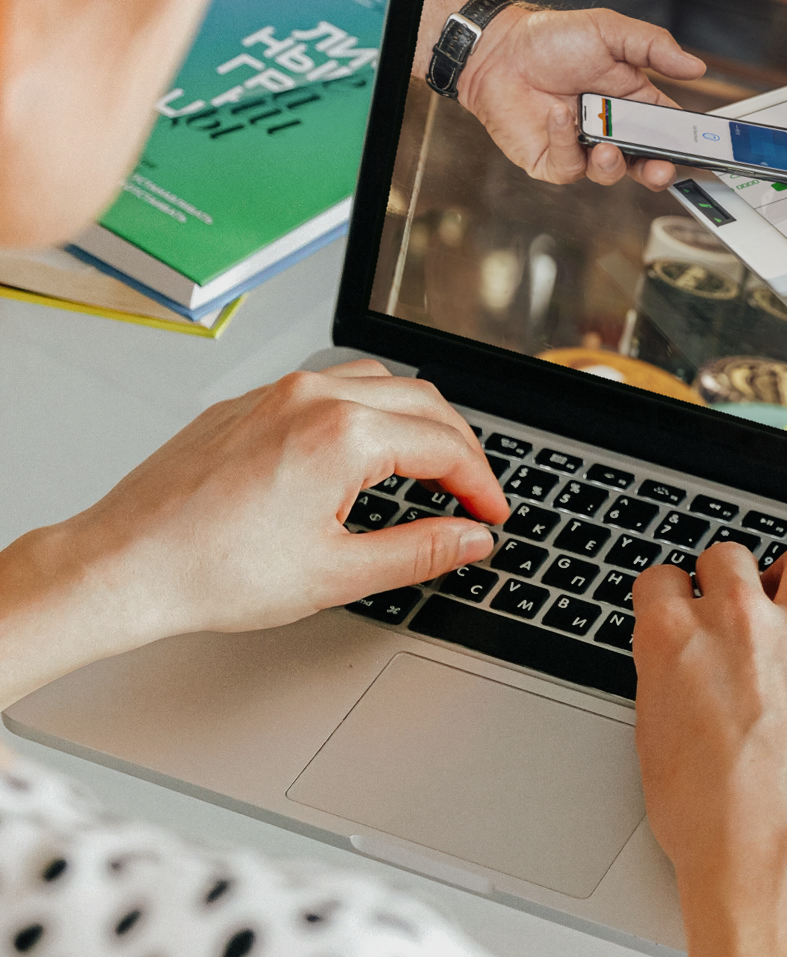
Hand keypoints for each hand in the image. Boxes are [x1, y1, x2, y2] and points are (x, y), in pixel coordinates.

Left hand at [0, 362, 507, 689]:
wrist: (124, 565)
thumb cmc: (211, 571)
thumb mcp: (337, 573)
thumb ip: (420, 551)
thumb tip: (470, 540)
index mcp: (343, 436)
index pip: (446, 447)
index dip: (482, 485)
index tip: (492, 516)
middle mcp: (312, 398)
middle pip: (424, 403)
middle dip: (460, 449)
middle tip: (473, 497)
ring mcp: (277, 394)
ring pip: (378, 382)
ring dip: (417, 421)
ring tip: (428, 469)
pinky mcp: (248, 404)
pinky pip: (328, 387)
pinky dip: (368, 412)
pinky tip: (363, 454)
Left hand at [461, 5, 706, 189]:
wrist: (498, 51)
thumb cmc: (551, 40)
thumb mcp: (610, 32)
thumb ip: (654, 48)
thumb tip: (696, 67)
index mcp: (632, 104)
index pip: (665, 131)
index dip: (682, 143)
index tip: (696, 149)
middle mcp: (610, 132)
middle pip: (644, 164)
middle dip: (657, 172)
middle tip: (661, 169)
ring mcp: (582, 149)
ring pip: (610, 174)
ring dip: (612, 165)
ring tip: (605, 145)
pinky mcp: (552, 161)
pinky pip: (569, 167)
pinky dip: (566, 144)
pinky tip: (558, 116)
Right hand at [632, 540, 786, 890]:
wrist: (758, 860)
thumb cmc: (702, 820)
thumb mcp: (652, 740)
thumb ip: (667, 686)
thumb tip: (680, 674)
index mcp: (673, 639)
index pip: (661, 579)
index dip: (670, 598)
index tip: (679, 611)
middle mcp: (737, 626)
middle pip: (730, 556)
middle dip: (730, 577)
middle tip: (734, 610)